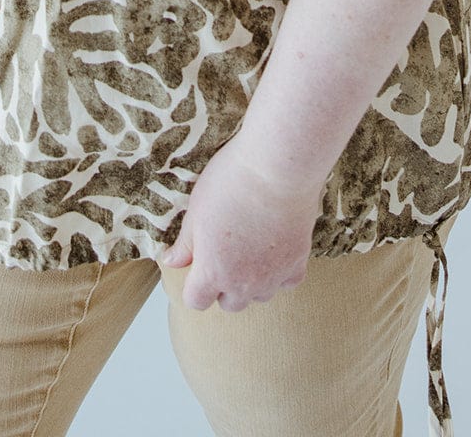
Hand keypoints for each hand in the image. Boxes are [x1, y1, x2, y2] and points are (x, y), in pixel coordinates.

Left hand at [158, 133, 322, 311]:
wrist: (276, 167)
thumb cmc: (231, 182)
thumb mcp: (196, 209)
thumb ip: (185, 244)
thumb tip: (172, 262)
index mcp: (212, 272)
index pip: (196, 301)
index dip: (195, 285)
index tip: (199, 265)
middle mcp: (243, 283)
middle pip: (230, 303)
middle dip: (224, 285)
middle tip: (225, 253)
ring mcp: (273, 275)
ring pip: (259, 296)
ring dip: (253, 281)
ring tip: (251, 250)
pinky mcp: (298, 262)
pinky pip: (287, 282)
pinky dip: (281, 272)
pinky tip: (276, 250)